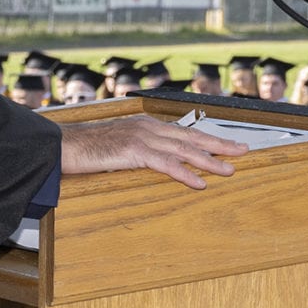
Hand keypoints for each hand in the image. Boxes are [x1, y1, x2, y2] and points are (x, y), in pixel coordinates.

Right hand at [59, 115, 246, 190]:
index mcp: (147, 126)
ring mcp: (142, 138)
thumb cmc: (89, 150)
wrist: (64, 146)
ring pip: (184, 150)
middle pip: (191, 137)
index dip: (209, 139)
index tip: (229, 145)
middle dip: (219, 145)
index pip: (185, 132)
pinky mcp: (134, 152)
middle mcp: (149, 127)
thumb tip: (159, 163)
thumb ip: (141, 152)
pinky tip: (199, 182)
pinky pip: (165, 164)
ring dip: (209, 160)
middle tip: (243, 151)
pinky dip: (185, 173)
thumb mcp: (120, 147)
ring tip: (229, 169)